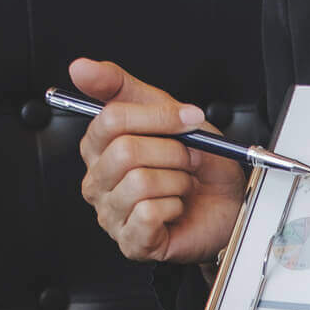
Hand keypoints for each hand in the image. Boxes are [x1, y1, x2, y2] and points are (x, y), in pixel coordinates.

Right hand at [71, 57, 245, 263]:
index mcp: (100, 148)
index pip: (110, 120)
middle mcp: (99, 181)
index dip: (157, 117)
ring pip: (139, 182)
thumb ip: (120, 86)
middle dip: (171, 152)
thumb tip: (81, 68)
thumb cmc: (197, 164)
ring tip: (182, 185)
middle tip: (188, 160)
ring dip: (176, 181)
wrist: (228, 204)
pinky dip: (174, 207)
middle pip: (125, 152)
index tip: (186, 119)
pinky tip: (176, 208)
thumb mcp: (165, 113)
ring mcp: (111, 214)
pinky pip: (148, 214)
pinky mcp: (130, 241)